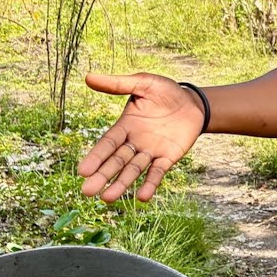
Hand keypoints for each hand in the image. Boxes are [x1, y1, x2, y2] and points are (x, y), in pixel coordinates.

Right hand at [77, 73, 204, 202]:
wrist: (194, 103)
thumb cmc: (166, 92)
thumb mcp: (143, 84)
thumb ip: (118, 84)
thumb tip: (88, 77)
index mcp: (125, 126)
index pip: (106, 144)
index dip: (95, 157)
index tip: (82, 171)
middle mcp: (134, 142)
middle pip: (116, 162)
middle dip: (102, 176)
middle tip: (87, 192)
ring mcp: (151, 152)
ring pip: (133, 170)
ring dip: (121, 184)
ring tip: (108, 198)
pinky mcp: (168, 158)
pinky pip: (157, 172)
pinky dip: (150, 184)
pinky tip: (142, 197)